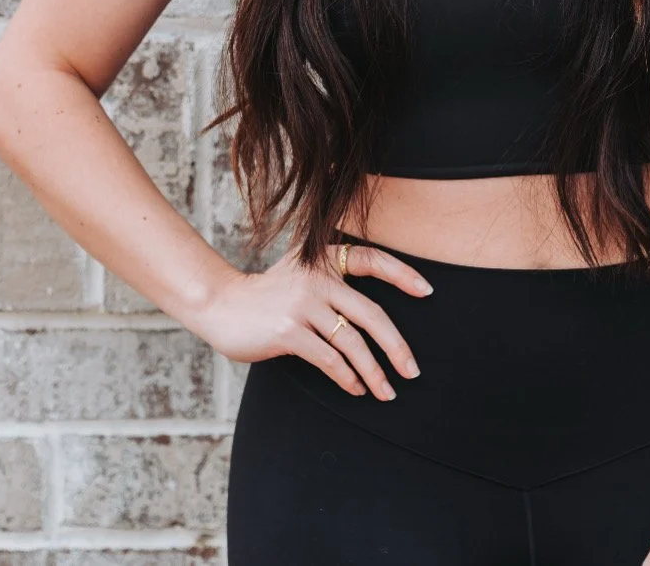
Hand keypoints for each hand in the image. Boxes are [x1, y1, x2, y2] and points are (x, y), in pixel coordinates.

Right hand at [193, 240, 433, 401]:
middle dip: (396, 346)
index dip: (402, 274)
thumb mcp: (300, 274)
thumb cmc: (267, 296)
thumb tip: (374, 320)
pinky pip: (329, 359)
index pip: (372, 260)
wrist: (221, 305)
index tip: (427, 291)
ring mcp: (302, 303)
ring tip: (387, 392)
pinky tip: (356, 388)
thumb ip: (331, 282)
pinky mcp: (288, 330)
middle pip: (371, 313)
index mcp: (324, 258)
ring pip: (352, 343)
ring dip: (374, 372)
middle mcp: (317, 276)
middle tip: (413, 371)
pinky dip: (347, 377)